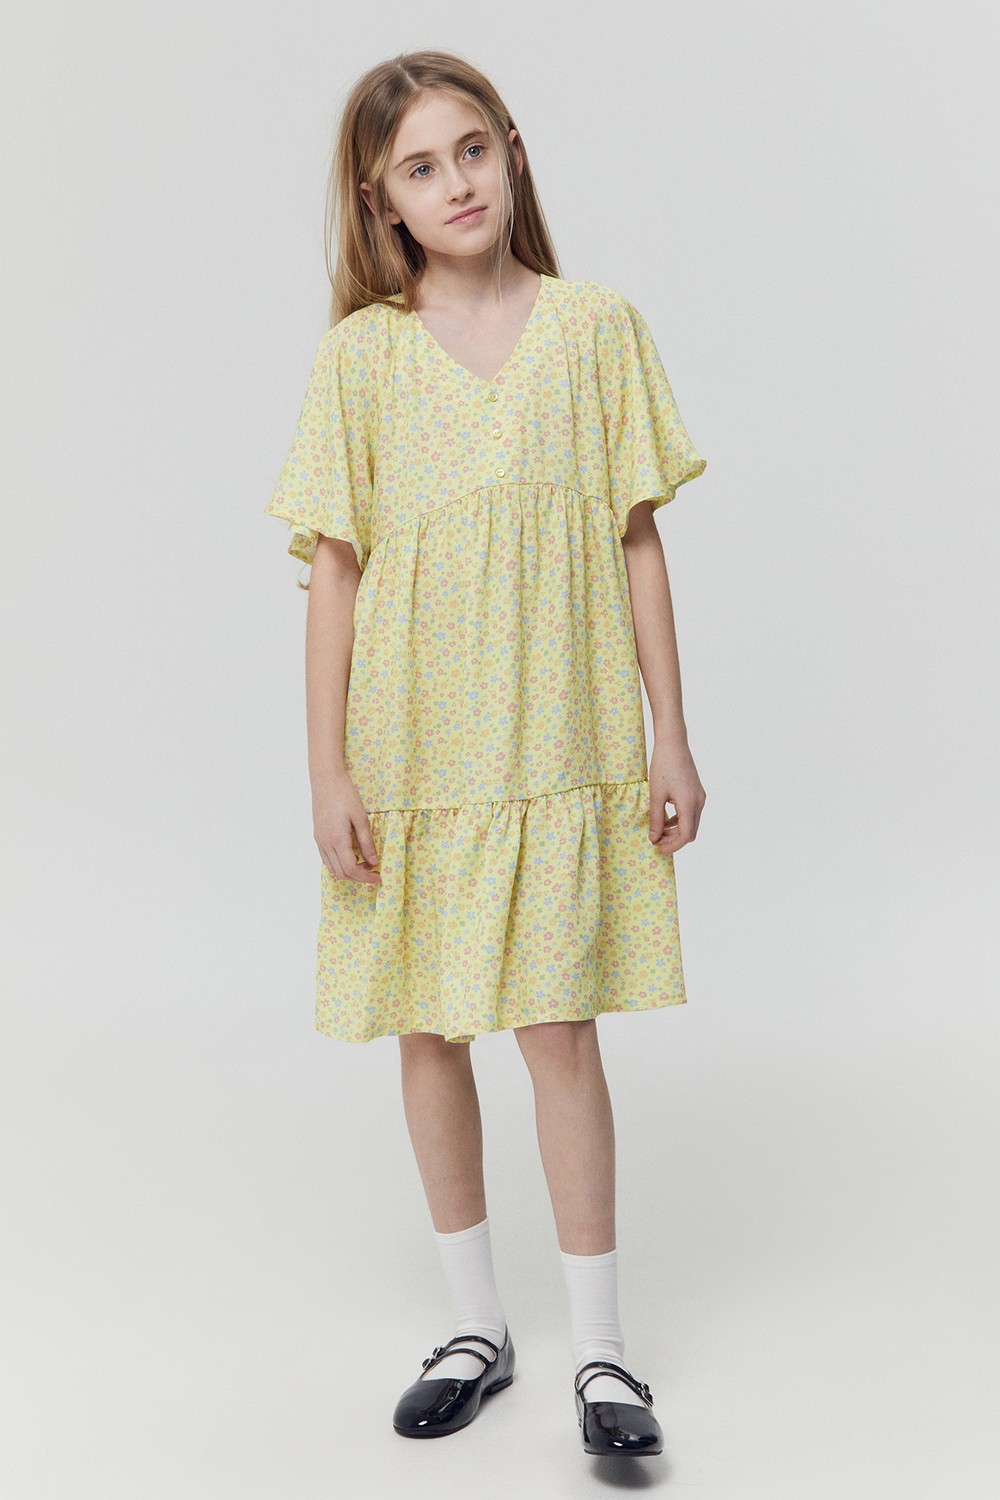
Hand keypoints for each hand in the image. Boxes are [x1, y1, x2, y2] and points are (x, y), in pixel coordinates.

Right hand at [312, 769, 381, 885]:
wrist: (326, 780)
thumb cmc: (345, 795)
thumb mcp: (361, 818)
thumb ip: (366, 842)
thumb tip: (373, 862)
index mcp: (337, 839)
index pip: (351, 869)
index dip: (365, 877)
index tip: (378, 877)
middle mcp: (325, 843)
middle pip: (341, 873)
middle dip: (359, 877)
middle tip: (374, 873)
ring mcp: (320, 841)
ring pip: (332, 868)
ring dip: (349, 872)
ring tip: (364, 864)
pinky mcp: (318, 836)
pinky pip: (327, 859)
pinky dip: (340, 864)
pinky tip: (352, 856)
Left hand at [647, 734, 705, 853]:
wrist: (673, 744)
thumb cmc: (662, 766)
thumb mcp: (656, 795)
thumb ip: (656, 819)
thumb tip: (654, 838)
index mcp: (690, 804)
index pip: (686, 836)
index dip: (672, 846)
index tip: (657, 848)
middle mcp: (699, 802)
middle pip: (690, 832)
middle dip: (674, 840)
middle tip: (656, 842)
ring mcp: (700, 797)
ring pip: (691, 823)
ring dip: (676, 831)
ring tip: (658, 832)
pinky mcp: (697, 792)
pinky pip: (690, 813)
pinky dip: (679, 820)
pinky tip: (665, 819)